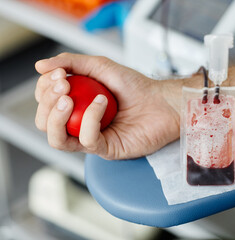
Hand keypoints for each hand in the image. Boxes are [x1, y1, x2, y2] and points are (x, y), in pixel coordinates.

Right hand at [35, 53, 179, 159]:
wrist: (162, 101)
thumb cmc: (135, 86)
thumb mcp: (101, 66)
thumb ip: (72, 62)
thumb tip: (39, 66)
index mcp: (75, 107)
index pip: (46, 103)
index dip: (45, 89)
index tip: (59, 74)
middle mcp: (80, 124)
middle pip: (45, 123)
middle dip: (48, 102)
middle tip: (63, 84)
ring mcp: (92, 139)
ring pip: (57, 139)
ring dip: (56, 117)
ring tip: (68, 97)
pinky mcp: (107, 149)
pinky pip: (87, 141)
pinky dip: (89, 119)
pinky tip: (101, 102)